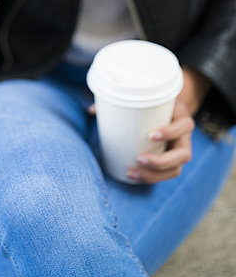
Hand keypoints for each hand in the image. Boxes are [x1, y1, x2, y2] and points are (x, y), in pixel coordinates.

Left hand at [87, 66, 211, 183]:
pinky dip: (150, 178)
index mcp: (182, 118)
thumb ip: (122, 101)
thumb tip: (92, 109)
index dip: (170, 132)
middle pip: (182, 155)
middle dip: (161, 161)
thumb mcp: (148, 98)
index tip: (151, 134)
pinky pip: (165, 174)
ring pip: (175, 170)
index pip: (183, 126)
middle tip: (139, 158)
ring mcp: (180, 152)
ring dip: (154, 175)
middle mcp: (185, 138)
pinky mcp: (172, 162)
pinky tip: (134, 176)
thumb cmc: (157, 103)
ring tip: (131, 172)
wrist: (172, 110)